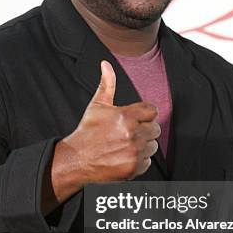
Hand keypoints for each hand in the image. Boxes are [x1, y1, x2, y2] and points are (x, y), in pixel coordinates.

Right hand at [49, 60, 160, 202]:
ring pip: (153, 146)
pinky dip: (138, 161)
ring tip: (125, 145)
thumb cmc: (87, 132)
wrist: (76, 160)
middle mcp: (132, 134)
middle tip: (128, 133)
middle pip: (155, 128)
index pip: (152, 111)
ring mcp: (134, 152)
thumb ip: (107, 84)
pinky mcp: (133, 168)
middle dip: (144, 130)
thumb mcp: (97, 105)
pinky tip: (124, 156)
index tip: (134, 119)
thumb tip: (105, 64)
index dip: (144, 114)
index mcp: (125, 116)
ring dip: (142, 146)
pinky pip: (147, 161)